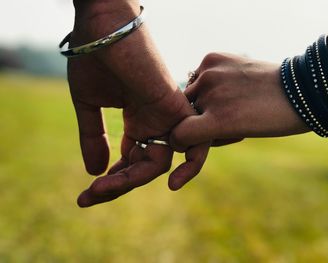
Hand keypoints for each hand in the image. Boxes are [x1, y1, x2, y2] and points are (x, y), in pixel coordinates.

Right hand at [69, 1, 208, 206]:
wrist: (103, 28)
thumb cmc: (94, 60)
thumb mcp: (89, 106)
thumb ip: (93, 138)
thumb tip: (94, 171)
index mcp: (138, 121)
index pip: (131, 160)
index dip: (113, 178)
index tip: (89, 193)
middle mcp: (156, 122)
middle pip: (145, 166)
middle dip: (117, 184)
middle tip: (90, 195)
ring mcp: (168, 116)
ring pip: (161, 162)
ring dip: (130, 179)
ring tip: (101, 188)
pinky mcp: (177, 107)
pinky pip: (192, 145)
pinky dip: (186, 167)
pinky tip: (158, 183)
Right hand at [170, 53, 309, 151]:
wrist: (300, 88)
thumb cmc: (270, 119)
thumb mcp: (236, 133)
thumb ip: (207, 130)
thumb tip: (183, 127)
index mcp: (218, 121)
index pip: (179, 134)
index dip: (184, 139)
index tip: (193, 140)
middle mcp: (210, 94)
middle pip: (185, 112)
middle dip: (197, 117)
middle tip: (222, 117)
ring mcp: (210, 73)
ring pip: (190, 93)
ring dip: (202, 99)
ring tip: (229, 99)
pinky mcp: (213, 57)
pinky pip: (198, 75)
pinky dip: (208, 82)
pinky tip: (228, 83)